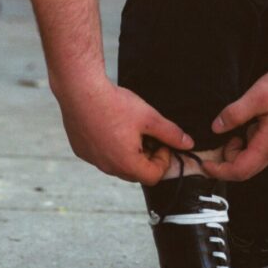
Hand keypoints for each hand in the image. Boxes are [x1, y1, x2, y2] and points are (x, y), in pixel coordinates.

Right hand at [55, 77, 193, 184]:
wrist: (79, 89)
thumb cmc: (114, 104)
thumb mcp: (149, 118)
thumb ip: (171, 133)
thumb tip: (188, 143)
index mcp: (127, 164)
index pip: (153, 177)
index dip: (163, 161)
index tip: (161, 143)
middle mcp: (108, 167)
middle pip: (136, 173)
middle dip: (147, 159)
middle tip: (148, 137)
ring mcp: (93, 160)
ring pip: (118, 166)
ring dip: (129, 154)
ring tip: (130, 131)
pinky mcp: (81, 151)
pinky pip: (101, 157)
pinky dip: (111, 148)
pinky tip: (111, 127)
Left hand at [203, 65, 267, 180]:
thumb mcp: (257, 96)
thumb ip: (234, 114)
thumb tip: (216, 128)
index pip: (240, 171)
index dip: (220, 171)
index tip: (205, 164)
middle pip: (248, 167)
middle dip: (230, 157)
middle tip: (226, 135)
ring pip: (258, 157)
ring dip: (243, 147)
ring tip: (243, 122)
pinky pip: (267, 148)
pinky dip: (254, 140)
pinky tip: (258, 120)